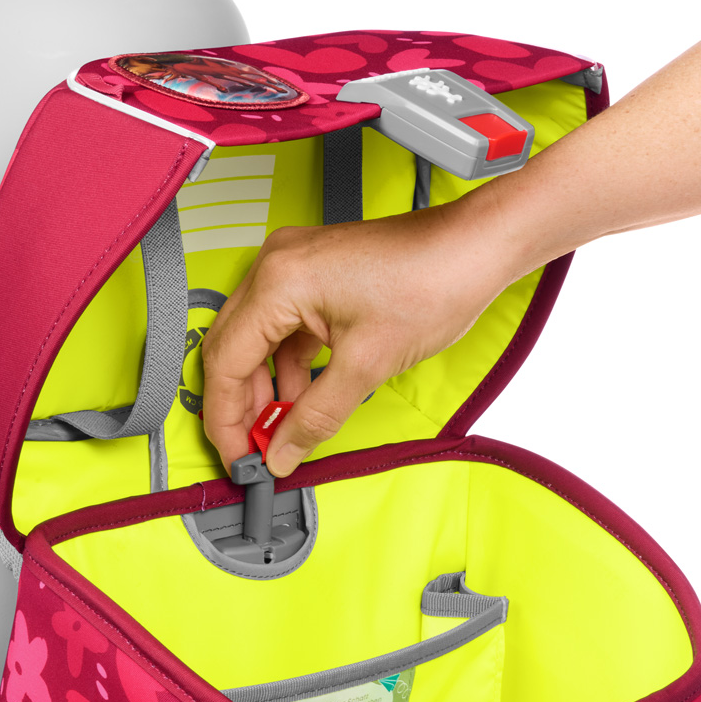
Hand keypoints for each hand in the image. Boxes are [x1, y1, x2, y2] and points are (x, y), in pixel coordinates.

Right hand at [200, 187, 526, 476]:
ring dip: (264, 387)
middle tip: (253, 448)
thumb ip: (315, 416)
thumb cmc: (433, 281)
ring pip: (255, 340)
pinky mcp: (314, 274)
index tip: (236, 454)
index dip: (224, 417)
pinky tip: (299, 398)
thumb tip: (283, 452)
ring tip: (279, 429)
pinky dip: (287, 366)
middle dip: (240, 405)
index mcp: (278, 281)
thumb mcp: (367, 365)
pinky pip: (282, 328)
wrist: (476, 247)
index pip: (225, 361)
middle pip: (232, 349)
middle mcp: (276, 266)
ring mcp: (293, 266)